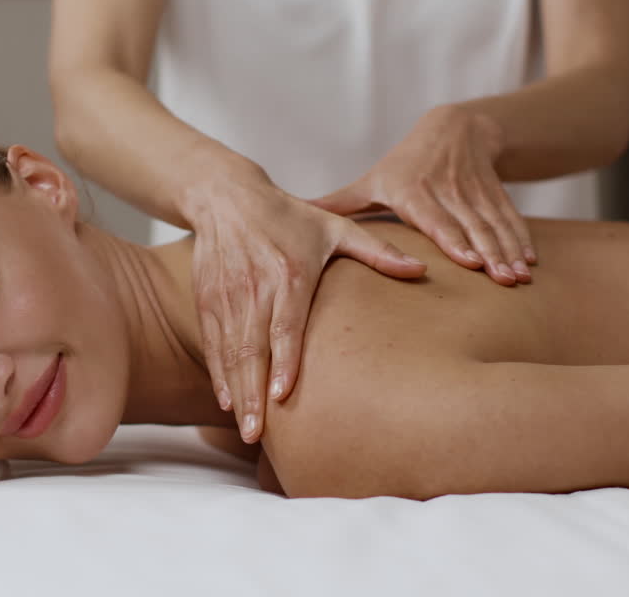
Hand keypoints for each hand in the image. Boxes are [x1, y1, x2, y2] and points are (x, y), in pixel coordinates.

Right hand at [186, 174, 426, 442]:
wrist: (226, 197)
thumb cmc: (287, 216)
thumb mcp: (334, 227)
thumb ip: (377, 250)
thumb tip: (420, 270)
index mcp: (289, 274)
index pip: (284, 324)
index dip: (282, 361)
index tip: (283, 395)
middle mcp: (255, 288)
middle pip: (252, 348)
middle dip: (254, 393)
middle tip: (258, 432)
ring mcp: (228, 297)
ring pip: (229, 352)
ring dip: (236, 391)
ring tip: (246, 426)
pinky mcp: (208, 300)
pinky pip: (212, 343)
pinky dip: (218, 372)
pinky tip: (226, 399)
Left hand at [311, 107, 535, 286]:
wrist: (453, 128)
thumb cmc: (403, 164)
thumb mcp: (372, 181)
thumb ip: (340, 204)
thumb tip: (296, 215)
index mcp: (413, 190)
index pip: (436, 217)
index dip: (453, 239)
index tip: (468, 262)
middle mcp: (446, 189)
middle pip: (470, 225)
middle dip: (489, 253)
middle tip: (504, 281)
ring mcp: (474, 190)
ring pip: (493, 224)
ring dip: (508, 251)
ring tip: (520, 278)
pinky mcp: (495, 193)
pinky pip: (510, 217)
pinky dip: (521, 239)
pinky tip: (531, 262)